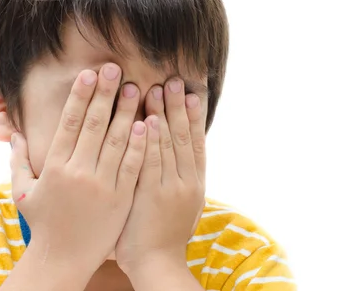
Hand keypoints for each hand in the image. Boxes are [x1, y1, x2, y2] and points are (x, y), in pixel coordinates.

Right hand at [9, 63, 147, 275]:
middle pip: (94, 125)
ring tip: (134, 88)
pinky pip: (132, 166)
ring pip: (116, 141)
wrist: (64, 259)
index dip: (80, 96)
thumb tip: (15, 134)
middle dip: (104, 94)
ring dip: (126, 112)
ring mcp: (102, 186)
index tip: (88, 74)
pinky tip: (147, 123)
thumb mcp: (23, 192)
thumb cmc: (43, 224)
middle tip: (114, 68)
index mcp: (55, 167)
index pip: (69, 123)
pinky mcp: (121, 199)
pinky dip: (140, 144)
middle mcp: (79, 173)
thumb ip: (18, 161)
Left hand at [115, 78, 207, 276]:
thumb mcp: (181, 205)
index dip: (195, 117)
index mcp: (195, 183)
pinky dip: (150, 140)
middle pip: (184, 137)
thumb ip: (179, 178)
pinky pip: (150, 162)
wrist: (157, 264)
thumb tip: (175, 153)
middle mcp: (186, 182)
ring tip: (159, 88)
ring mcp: (169, 188)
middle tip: (174, 81)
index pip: (196, 143)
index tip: (192, 93)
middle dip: (179, 107)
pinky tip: (147, 120)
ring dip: (163, 115)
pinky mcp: (149, 195)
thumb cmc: (164, 234)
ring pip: (168, 145)